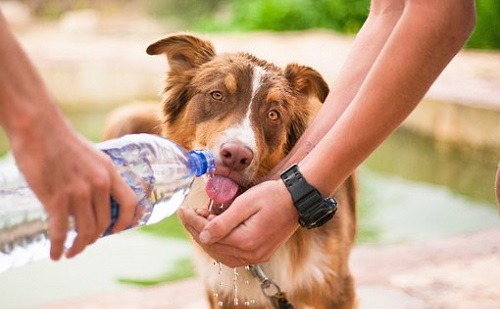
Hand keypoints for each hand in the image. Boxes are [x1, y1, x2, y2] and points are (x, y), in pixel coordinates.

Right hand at [11, 125, 136, 259]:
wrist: (39, 128)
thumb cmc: (62, 141)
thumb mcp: (92, 156)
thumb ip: (97, 176)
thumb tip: (95, 197)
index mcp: (109, 172)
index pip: (130, 202)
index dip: (127, 221)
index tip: (118, 230)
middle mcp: (98, 184)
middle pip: (104, 223)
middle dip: (95, 237)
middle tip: (85, 242)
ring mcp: (78, 192)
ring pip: (85, 231)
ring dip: (79, 246)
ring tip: (71, 251)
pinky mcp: (56, 199)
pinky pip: (61, 232)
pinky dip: (58, 247)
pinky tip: (55, 254)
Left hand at [178, 179, 298, 266]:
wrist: (297, 200)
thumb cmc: (272, 196)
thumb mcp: (245, 203)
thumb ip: (223, 222)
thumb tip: (202, 236)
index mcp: (246, 241)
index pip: (209, 235)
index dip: (193, 222)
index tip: (182, 210)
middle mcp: (251, 254)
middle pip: (213, 247)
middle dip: (197, 230)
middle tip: (189, 213)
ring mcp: (257, 256)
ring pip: (221, 254)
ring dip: (207, 239)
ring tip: (201, 220)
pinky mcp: (260, 254)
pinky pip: (233, 256)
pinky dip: (220, 245)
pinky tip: (215, 232)